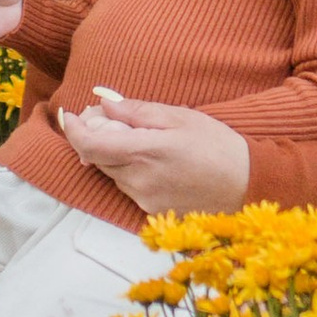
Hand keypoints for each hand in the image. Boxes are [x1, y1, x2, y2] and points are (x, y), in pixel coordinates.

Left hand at [56, 92, 250, 213]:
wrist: (247, 186)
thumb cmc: (218, 146)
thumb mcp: (179, 117)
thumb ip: (136, 112)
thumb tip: (103, 104)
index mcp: (145, 152)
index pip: (90, 145)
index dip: (73, 130)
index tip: (69, 116)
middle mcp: (140, 180)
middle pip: (97, 158)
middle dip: (96, 137)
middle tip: (111, 119)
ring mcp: (144, 200)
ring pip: (112, 173)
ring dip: (115, 155)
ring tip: (143, 140)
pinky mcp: (151, 213)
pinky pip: (128, 187)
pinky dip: (130, 171)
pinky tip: (155, 162)